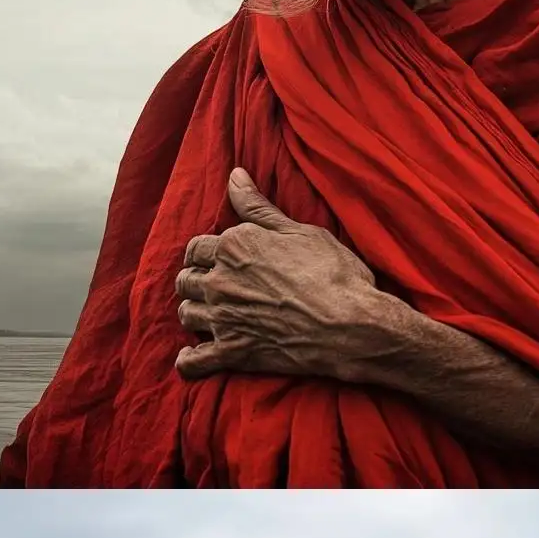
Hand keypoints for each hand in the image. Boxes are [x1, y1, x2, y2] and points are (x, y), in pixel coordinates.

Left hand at [175, 169, 394, 382]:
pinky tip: (192, 359)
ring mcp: (224, 318)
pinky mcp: (234, 352)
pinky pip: (194, 362)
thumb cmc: (334, 274)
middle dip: (195, 281)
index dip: (205, 252)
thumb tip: (234, 175)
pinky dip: (189, 362)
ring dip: (194, 314)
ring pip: (186, 315)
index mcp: (233, 247)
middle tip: (213, 287)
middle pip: (186, 280)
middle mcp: (220, 280)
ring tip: (209, 316)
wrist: (353, 325)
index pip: (197, 246)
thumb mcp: (300, 231)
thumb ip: (259, 207)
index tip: (217, 259)